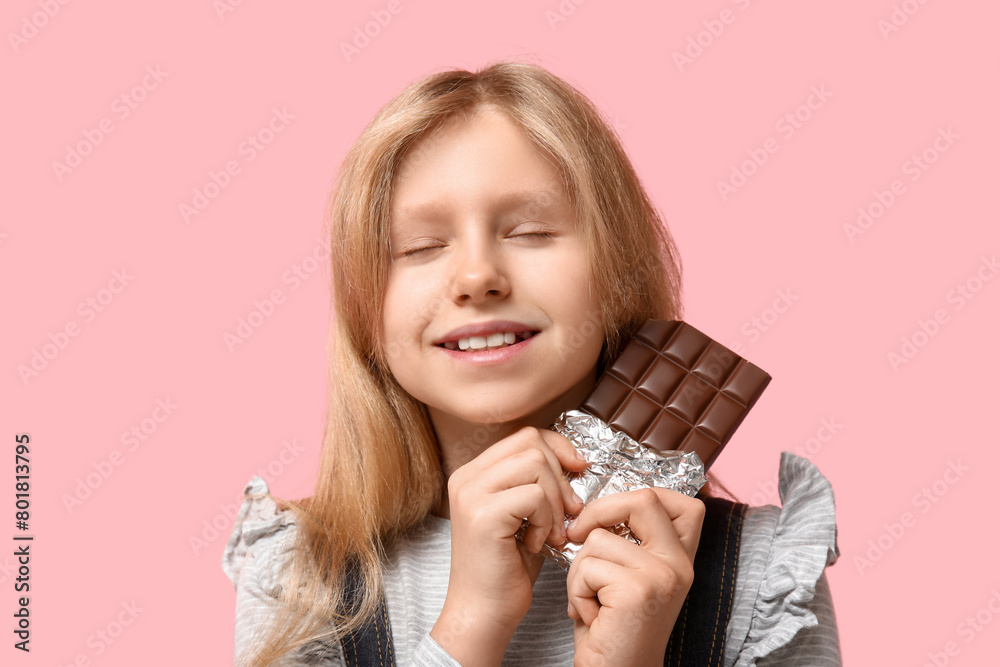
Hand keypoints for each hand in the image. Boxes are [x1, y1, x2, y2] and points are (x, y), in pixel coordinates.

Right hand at [430, 426, 587, 665]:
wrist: (483, 614)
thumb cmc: (507, 569)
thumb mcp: (524, 516)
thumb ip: (536, 483)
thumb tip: (573, 459)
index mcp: (473, 473)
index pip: (525, 435)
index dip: (558, 448)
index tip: (578, 471)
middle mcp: (466, 477)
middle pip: (532, 442)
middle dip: (561, 476)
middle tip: (569, 513)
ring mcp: (471, 494)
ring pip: (535, 464)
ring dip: (555, 500)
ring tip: (551, 532)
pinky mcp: (482, 515)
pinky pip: (534, 495)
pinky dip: (547, 520)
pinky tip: (538, 544)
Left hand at [565, 488, 704, 666]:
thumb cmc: (612, 631)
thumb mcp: (628, 579)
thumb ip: (628, 543)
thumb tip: (593, 510)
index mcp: (680, 559)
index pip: (684, 502)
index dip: (642, 495)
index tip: (610, 515)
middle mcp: (679, 565)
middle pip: (644, 499)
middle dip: (600, 511)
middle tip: (578, 535)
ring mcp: (662, 576)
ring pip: (598, 538)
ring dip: (579, 570)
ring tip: (590, 600)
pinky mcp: (638, 590)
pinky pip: (587, 567)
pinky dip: (576, 591)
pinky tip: (591, 616)